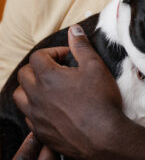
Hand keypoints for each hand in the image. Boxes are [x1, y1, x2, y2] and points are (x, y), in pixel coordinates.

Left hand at [13, 24, 144, 159]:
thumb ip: (81, 46)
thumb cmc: (100, 99)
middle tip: (58, 69)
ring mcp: (36, 115)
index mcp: (48, 77)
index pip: (38, 56)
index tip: (68, 56)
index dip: (54, 52)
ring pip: (20, 96)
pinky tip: (52, 107)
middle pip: (24, 74)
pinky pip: (28, 115)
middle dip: (39, 66)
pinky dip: (35, 107)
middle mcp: (36, 96)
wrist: (103, 136)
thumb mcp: (95, 65)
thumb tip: (74, 29)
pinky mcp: (41, 131)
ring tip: (50, 87)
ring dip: (31, 87)